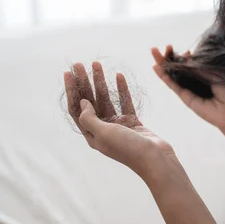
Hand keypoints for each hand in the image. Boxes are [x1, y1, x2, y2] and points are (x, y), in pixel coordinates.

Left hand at [64, 62, 176, 179]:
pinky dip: (121, 89)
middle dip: (84, 82)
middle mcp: (103, 129)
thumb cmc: (128, 148)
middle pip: (90, 101)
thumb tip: (82, 102)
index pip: (76, 109)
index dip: (72, 91)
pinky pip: (124, 102)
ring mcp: (118, 125)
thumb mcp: (103, 133)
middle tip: (79, 64)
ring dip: (101, 82)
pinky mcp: (132, 122)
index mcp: (92, 135)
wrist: (155, 159)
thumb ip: (89, 118)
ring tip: (97, 65)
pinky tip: (118, 76)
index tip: (69, 73)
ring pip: (106, 99)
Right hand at [151, 45, 224, 130]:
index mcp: (205, 74)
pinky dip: (164, 76)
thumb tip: (186, 57)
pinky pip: (173, 85)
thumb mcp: (217, 73)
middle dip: (169, 57)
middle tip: (162, 48)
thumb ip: (200, 66)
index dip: (184, 56)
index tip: (185, 50)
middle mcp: (196, 81)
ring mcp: (189, 89)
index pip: (191, 63)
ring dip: (163, 63)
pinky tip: (157, 68)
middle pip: (179, 67)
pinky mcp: (185, 98)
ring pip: (173, 74)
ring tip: (153, 52)